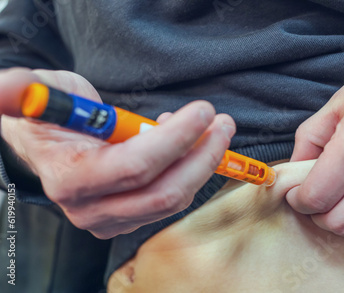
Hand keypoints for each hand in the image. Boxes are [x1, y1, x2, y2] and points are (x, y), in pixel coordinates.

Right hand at [0, 68, 235, 238]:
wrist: (49, 147)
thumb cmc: (53, 117)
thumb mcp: (44, 92)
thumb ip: (28, 91)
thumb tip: (13, 87)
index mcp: (71, 177)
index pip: (136, 166)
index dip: (176, 139)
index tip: (203, 111)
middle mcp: (91, 208)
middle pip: (164, 193)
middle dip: (203, 156)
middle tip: (223, 123)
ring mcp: (111, 219)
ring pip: (173, 199)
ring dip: (201, 163)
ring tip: (209, 129)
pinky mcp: (128, 219)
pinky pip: (170, 200)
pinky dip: (188, 171)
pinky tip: (184, 144)